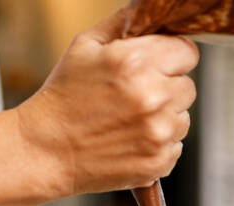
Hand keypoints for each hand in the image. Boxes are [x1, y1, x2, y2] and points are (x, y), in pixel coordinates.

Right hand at [15, 9, 198, 196]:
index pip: (187, 52)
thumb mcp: (85, 46)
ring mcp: (158, 133)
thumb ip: (123, 23)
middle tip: (134, 97)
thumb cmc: (62, 99)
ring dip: (164, 118)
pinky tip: (130, 141)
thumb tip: (148, 12)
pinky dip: (158, 145)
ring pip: (183, 118)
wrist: (45, 151)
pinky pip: (176, 146)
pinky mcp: (158, 162)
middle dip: (166, 88)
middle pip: (188, 86)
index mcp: (137, 62)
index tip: (154, 67)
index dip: (170, 58)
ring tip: (128, 121)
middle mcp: (153, 97)